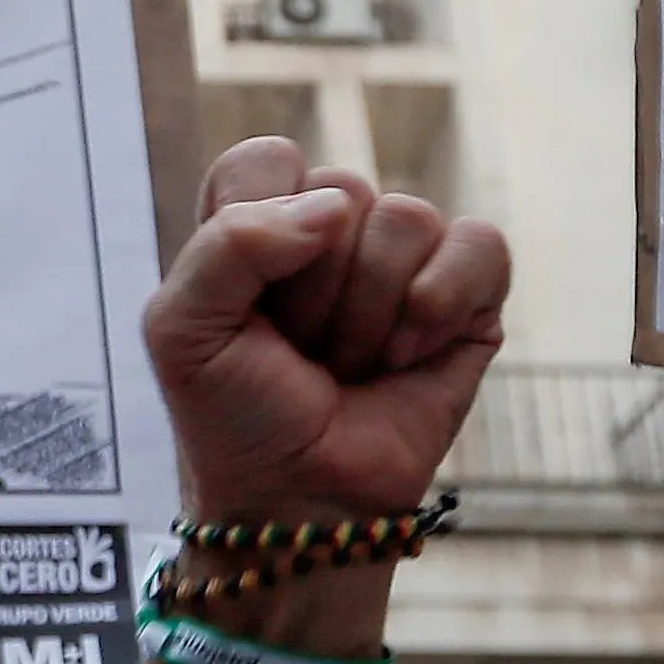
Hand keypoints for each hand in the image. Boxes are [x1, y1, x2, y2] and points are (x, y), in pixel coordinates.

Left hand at [141, 140, 512, 527]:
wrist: (299, 502)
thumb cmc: (235, 417)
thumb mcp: (183, 329)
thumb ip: (229, 244)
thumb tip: (335, 207)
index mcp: (258, 222)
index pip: (265, 161)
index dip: (257, 227)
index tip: (247, 303)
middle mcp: (333, 230)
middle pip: (341, 191)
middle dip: (313, 291)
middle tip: (301, 351)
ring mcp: (405, 260)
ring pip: (406, 219)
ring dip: (369, 315)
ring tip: (349, 364)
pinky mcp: (470, 297)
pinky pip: (479, 245)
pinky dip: (440, 305)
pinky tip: (408, 357)